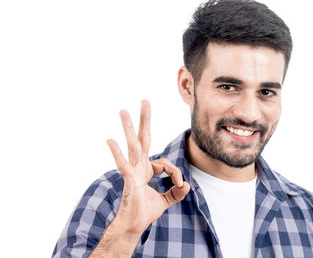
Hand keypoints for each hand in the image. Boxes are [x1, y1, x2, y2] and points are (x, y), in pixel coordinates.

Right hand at [106, 100, 189, 236]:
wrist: (134, 226)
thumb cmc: (145, 212)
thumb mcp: (166, 200)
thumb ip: (176, 192)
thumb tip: (187, 185)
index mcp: (146, 169)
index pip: (165, 162)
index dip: (175, 171)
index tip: (179, 184)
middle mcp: (138, 166)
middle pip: (143, 138)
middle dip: (145, 120)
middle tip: (144, 101)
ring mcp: (132, 171)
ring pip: (132, 145)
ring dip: (128, 127)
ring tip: (123, 111)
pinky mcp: (129, 180)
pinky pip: (123, 164)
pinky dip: (117, 153)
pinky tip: (110, 140)